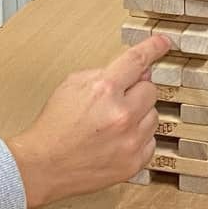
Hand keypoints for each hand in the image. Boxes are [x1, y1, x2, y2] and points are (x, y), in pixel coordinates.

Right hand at [7, 35, 170, 208]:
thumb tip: (135, 71)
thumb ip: (103, 73)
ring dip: (138, 116)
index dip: (153, 47)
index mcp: (104, 91)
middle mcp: (121, 115)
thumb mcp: (71, 86)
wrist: (44, 166)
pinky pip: (151, 141)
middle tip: (115, 102)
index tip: (163, 42)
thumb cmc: (54, 127)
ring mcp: (130, 141)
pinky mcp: (134, 162)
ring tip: (112, 125)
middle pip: (150, 89)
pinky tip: (116, 140)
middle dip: (135, 92)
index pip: (137, 61)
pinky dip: (137, 138)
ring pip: (154, 116)